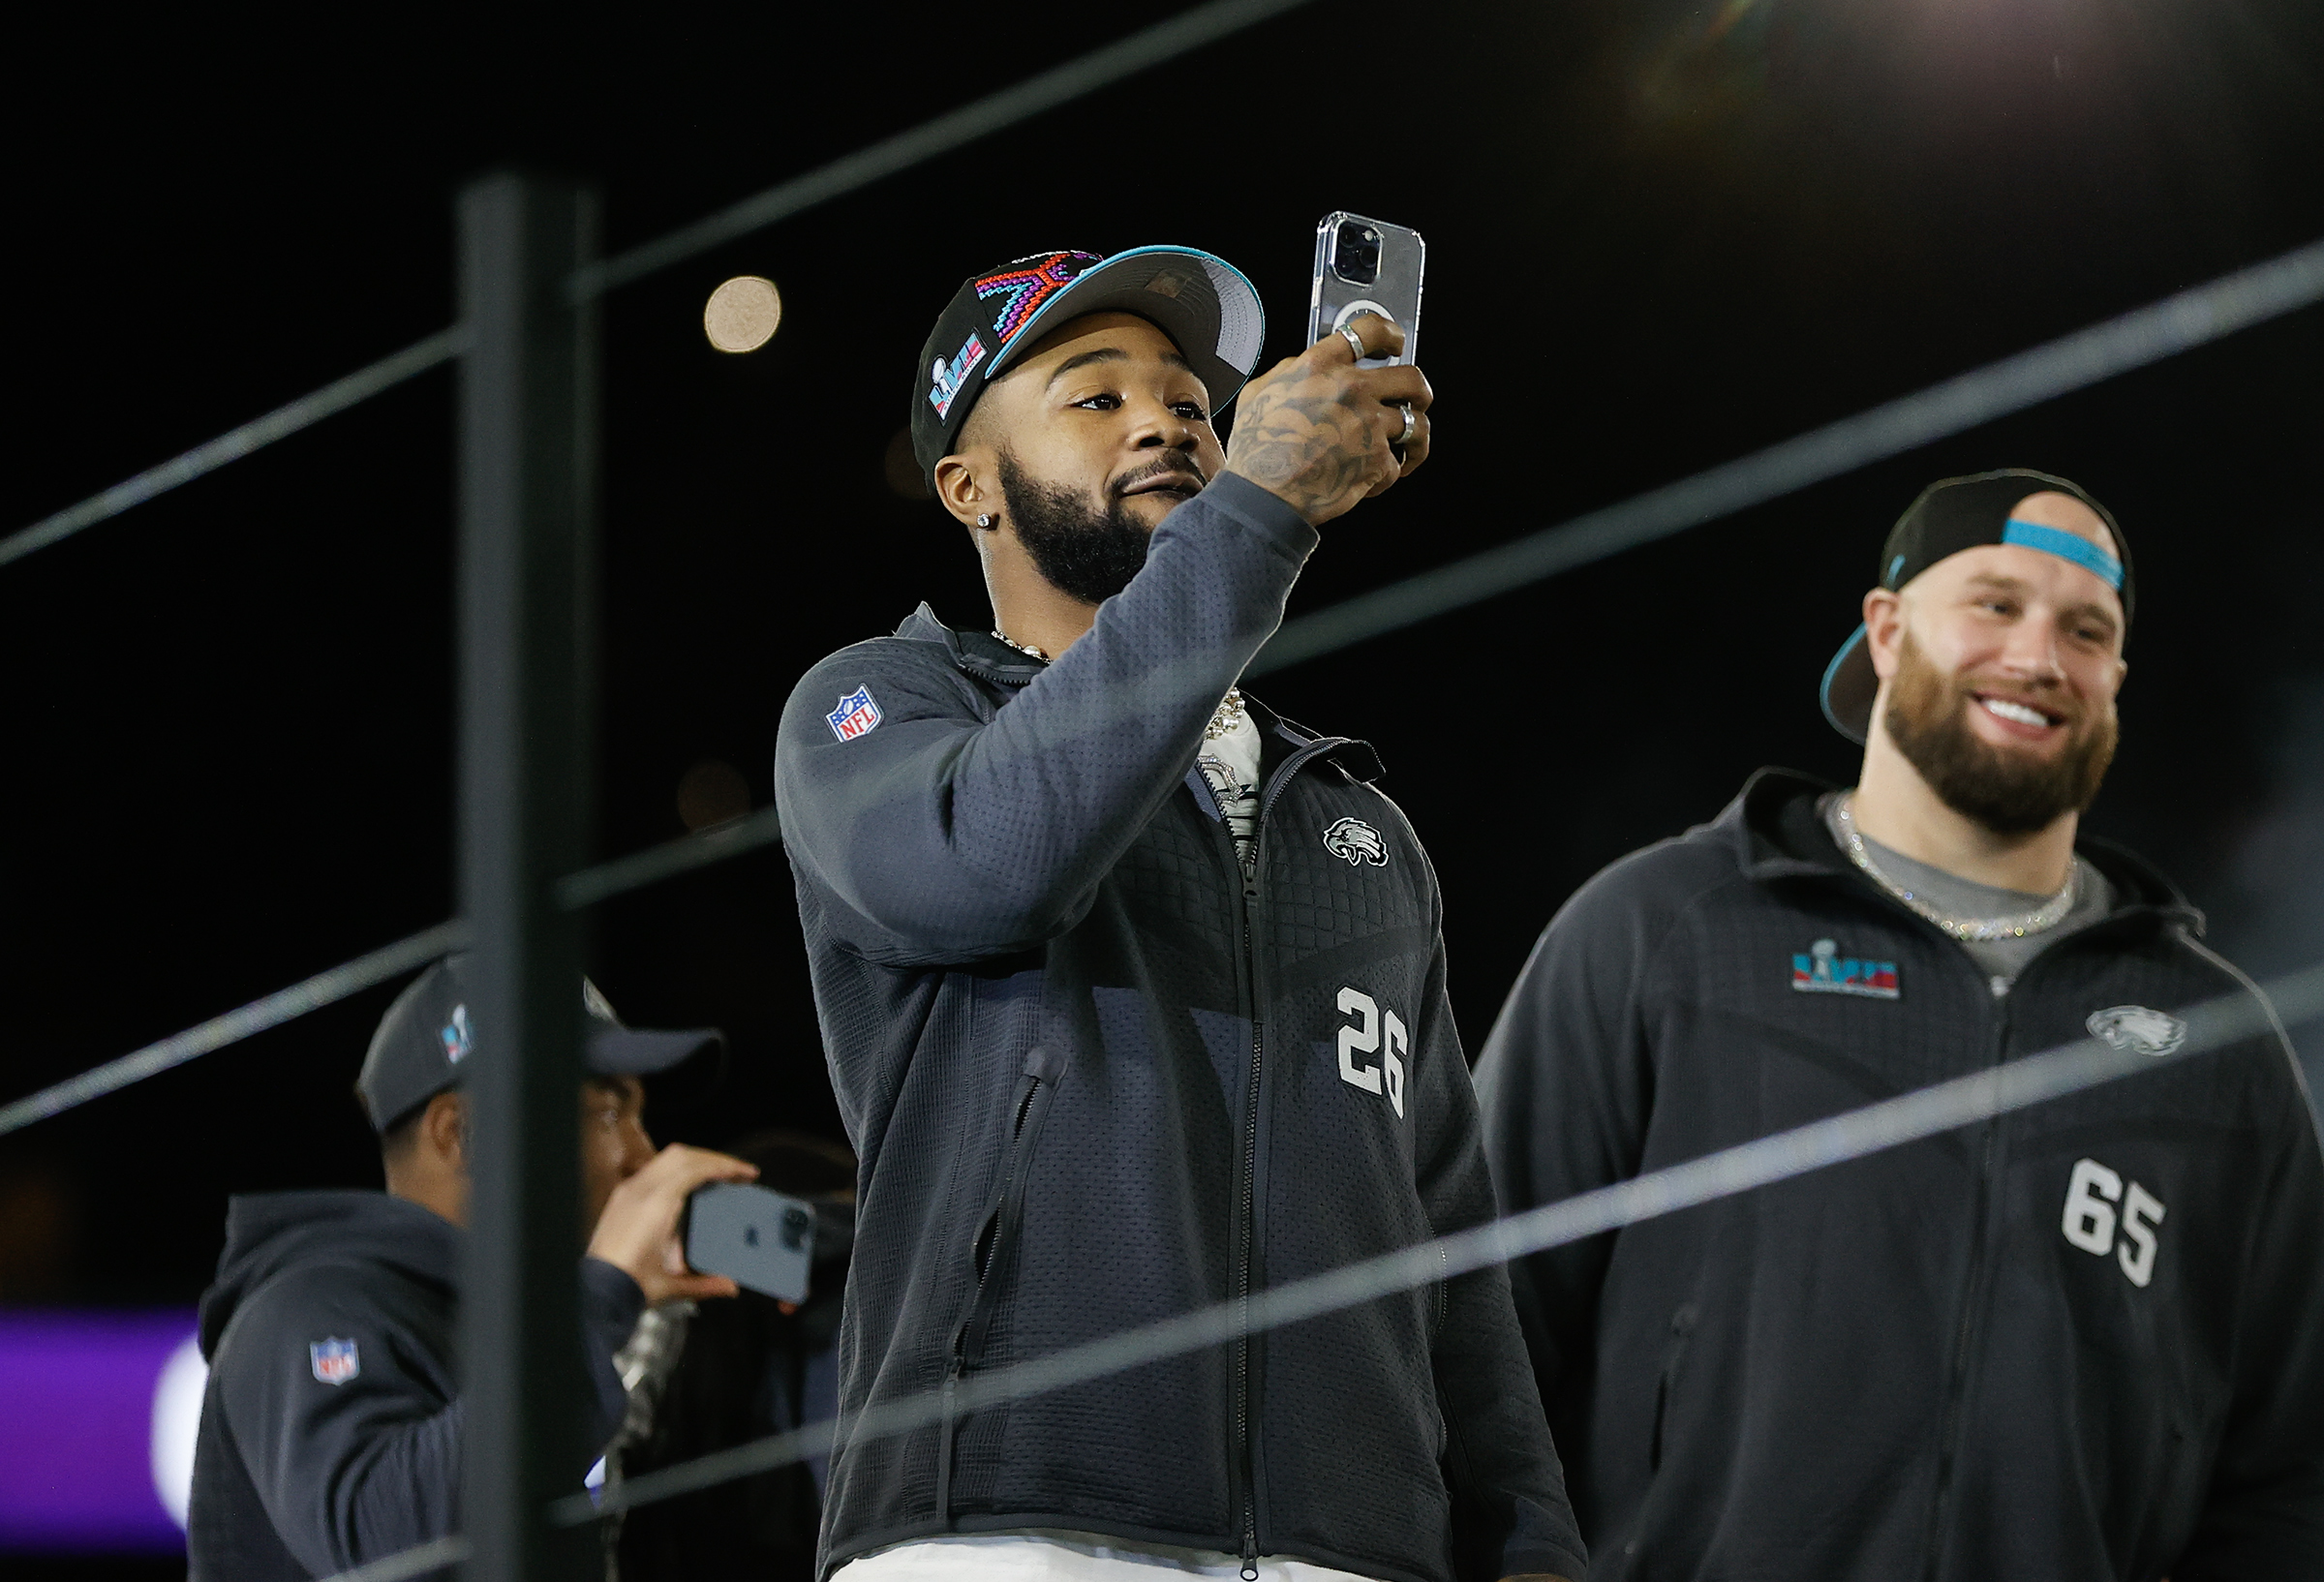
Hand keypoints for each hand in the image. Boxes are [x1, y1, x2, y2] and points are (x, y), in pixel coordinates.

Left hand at [585, 1143, 757, 1303]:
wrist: (593, 1293)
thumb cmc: (628, 1286)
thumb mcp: (670, 1287)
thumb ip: (704, 1284)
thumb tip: (730, 1286)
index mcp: (657, 1204)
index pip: (696, 1169)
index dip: (725, 1167)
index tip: (746, 1174)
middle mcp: (640, 1190)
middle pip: (682, 1155)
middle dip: (712, 1159)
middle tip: (735, 1172)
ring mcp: (627, 1191)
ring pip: (666, 1159)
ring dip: (694, 1162)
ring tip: (714, 1175)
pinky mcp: (620, 1198)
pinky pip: (652, 1171)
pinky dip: (676, 1171)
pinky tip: (686, 1188)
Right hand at [1222, 313, 1432, 524]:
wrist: (1263, 494)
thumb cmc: (1257, 448)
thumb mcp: (1260, 392)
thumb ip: (1289, 371)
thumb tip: (1304, 366)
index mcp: (1322, 367)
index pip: (1369, 331)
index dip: (1390, 334)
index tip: (1396, 343)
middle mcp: (1352, 390)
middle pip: (1412, 378)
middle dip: (1419, 391)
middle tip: (1415, 400)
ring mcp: (1370, 425)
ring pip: (1417, 424)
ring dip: (1416, 437)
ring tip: (1409, 446)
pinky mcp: (1377, 460)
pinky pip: (1397, 464)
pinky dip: (1387, 474)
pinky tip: (1372, 477)